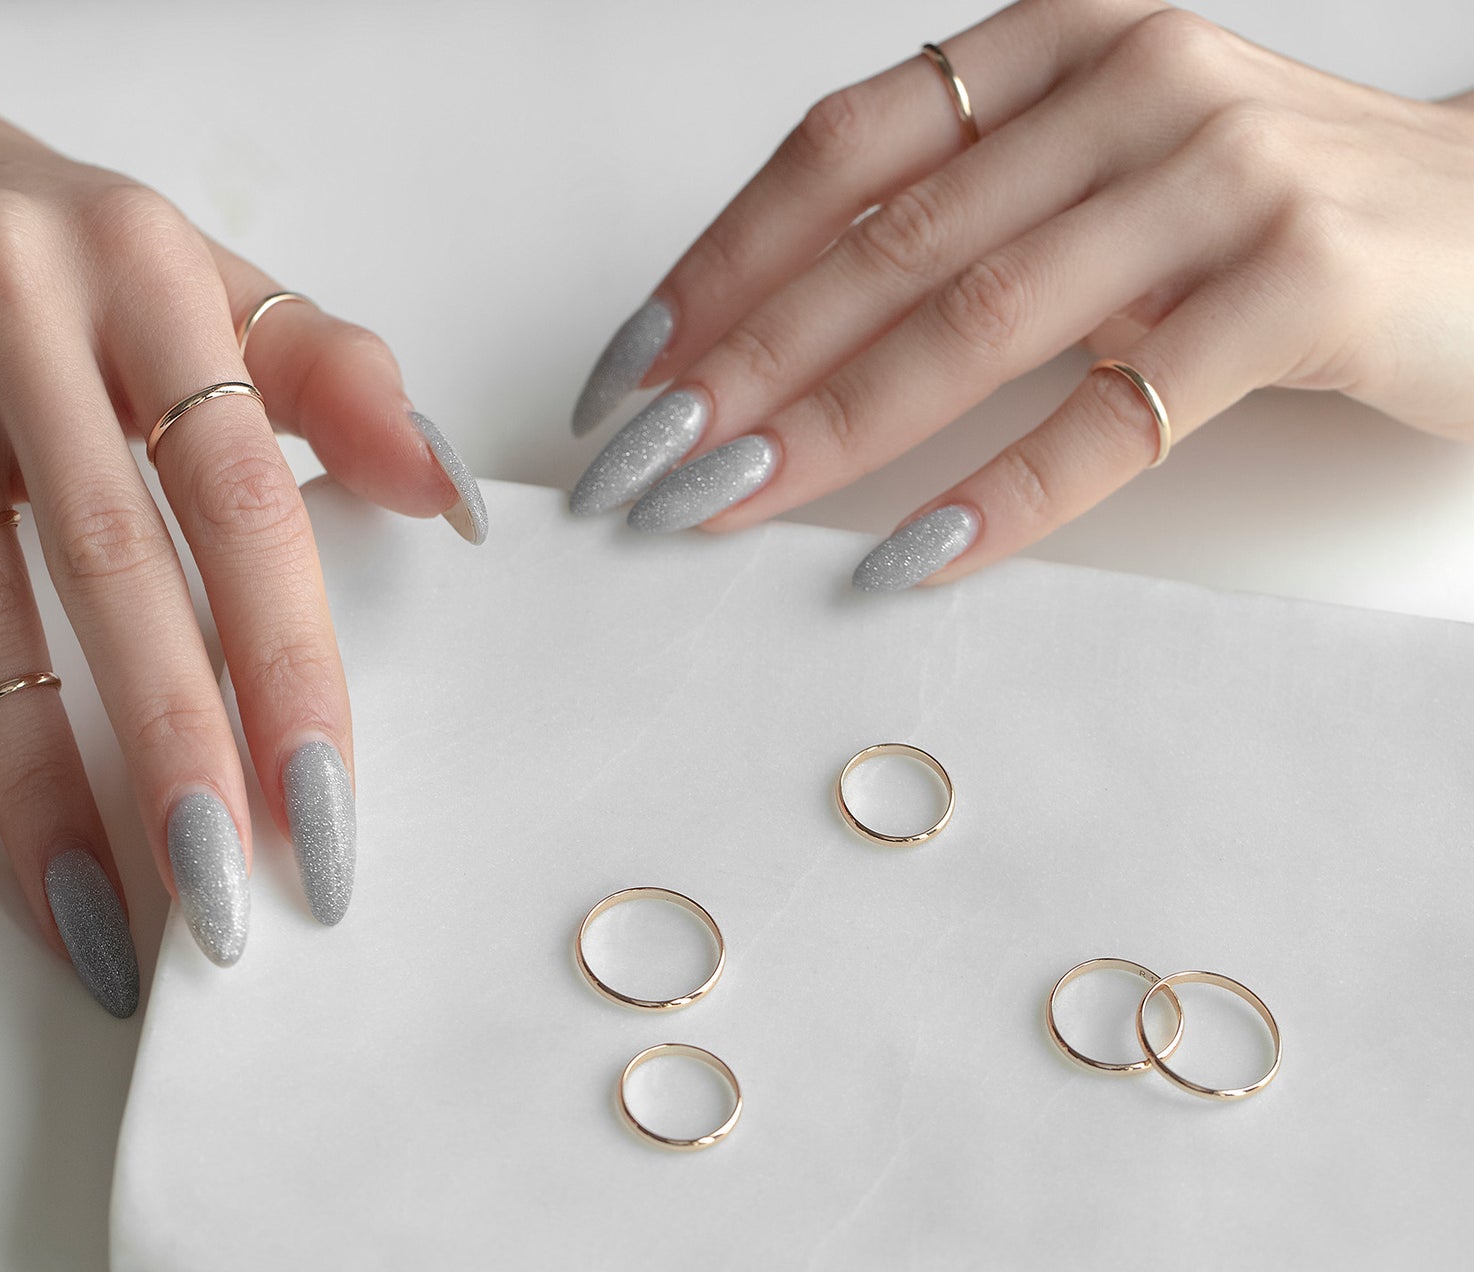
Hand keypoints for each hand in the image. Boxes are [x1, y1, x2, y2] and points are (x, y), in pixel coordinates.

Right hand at [0, 0, 485, 1012]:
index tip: (322, 809)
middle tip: (220, 902)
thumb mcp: (209, 281)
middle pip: (111, 558)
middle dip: (172, 746)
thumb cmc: (62, 246)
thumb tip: (450, 499)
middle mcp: (15, 296)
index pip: (242, 494)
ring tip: (94, 918)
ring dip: (32, 779)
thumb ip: (332, 383)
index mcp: (151, 270)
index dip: (287, 661)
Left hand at [566, 0, 1473, 588]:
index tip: (627, 369)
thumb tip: (763, 346)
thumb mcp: (1100, 185)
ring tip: (727, 507)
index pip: (841, 149)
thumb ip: (963, 224)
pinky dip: (1004, 494)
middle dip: (739, 367)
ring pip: (979, 318)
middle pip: (884, 240)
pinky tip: (910, 558)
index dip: (717, 262)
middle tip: (642, 466)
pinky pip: (1120, 412)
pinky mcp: (1307, 283)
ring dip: (833, 429)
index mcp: (1061, 47)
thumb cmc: (1272, 220)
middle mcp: (1135, 81)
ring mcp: (1226, 173)